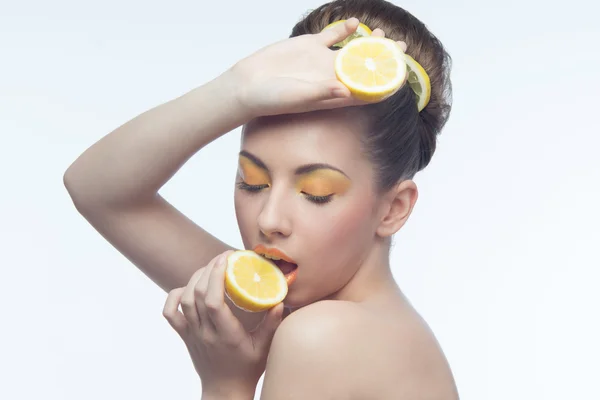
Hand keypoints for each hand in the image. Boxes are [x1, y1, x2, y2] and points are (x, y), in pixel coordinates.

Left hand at [162, 251, 284, 398]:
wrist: (224, 390)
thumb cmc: (247, 369)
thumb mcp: (264, 347)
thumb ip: (271, 324)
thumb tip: (280, 301)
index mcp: (225, 334)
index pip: (213, 301)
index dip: (216, 276)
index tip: (227, 259)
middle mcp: (205, 332)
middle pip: (197, 294)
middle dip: (208, 270)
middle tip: (223, 257)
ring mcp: (192, 334)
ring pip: (184, 300)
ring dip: (195, 278)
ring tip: (210, 267)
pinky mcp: (185, 335)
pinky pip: (170, 313)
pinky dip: (174, 296)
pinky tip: (187, 287)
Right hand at [227, 18, 387, 116]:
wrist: (248, 85)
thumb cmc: (272, 99)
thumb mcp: (298, 98)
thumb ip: (322, 92)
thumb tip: (346, 90)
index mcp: (335, 94)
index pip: (367, 91)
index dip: (386, 85)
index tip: (402, 77)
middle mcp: (332, 77)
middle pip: (366, 68)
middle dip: (385, 60)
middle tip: (401, 48)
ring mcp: (322, 61)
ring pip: (353, 50)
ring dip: (369, 42)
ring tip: (384, 34)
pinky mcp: (310, 46)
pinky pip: (332, 36)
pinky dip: (344, 29)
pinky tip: (355, 23)